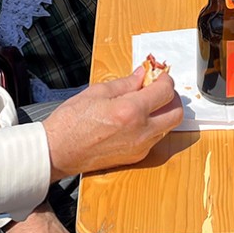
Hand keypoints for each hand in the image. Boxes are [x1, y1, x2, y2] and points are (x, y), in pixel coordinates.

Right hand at [44, 68, 183, 179]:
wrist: (57, 152)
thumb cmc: (71, 121)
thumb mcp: (98, 92)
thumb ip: (126, 83)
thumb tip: (143, 74)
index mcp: (131, 111)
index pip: (165, 92)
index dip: (165, 80)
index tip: (158, 75)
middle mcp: (141, 131)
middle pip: (176, 113)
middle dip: (171, 98)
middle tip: (158, 89)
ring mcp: (140, 147)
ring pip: (167, 127)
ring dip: (163, 113)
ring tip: (145, 103)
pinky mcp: (135, 158)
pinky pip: (154, 139)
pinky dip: (153, 126)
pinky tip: (136, 119)